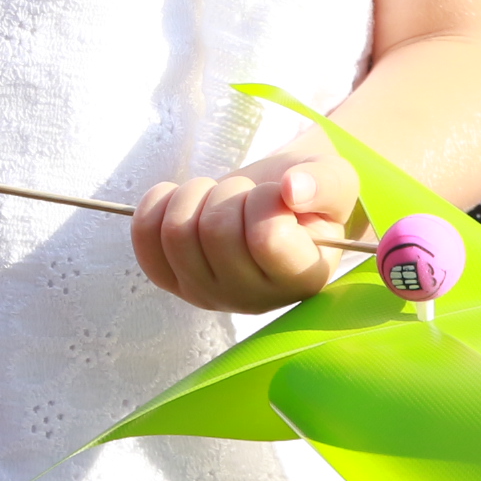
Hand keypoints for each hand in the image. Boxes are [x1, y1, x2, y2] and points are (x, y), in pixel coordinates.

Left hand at [133, 145, 361, 313]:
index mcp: (302, 278)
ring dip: (196, 194)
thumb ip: (325, 184)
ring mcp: (207, 294)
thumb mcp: (335, 181)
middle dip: (230, 192)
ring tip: (220, 196)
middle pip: (215, 232)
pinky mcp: (172, 280)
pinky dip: (158, 204)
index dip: (266, 200)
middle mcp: (254, 299)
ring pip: (177, 232)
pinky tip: (185, 199)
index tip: (280, 195)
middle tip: (247, 193)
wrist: (275, 201)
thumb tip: (292, 188)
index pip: (266, 238)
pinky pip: (144, 238)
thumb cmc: (309, 195)